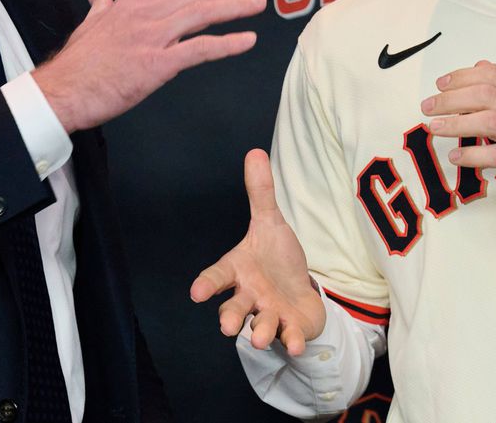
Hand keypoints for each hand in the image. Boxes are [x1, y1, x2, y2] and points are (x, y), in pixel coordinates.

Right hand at [33, 0, 268, 130]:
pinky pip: (200, 49)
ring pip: (204, 13)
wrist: (62, 91)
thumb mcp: (89, 26)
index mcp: (132, 3)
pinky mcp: (156, 65)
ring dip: (237, 6)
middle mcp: (145, 14)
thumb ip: (100, 9)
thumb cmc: (75, 64)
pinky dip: (228, 43)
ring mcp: (152, 38)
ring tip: (261, 4)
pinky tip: (248, 40)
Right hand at [190, 149, 326, 354]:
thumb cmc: (276, 258)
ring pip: (259, 326)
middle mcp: (249, 296)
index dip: (207, 284)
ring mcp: (268, 314)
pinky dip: (291, 341)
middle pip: (234, 308)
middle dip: (230, 316)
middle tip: (226, 326)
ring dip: (259, 331)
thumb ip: (261, 193)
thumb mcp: (270, 223)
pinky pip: (288, 336)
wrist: (299, 290)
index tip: (196, 293)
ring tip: (258, 336)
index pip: (218, 276)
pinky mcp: (289, 327)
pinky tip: (295, 343)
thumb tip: (254, 152)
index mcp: (239, 270)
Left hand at [422, 60, 495, 236]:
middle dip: (451, 98)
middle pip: (486, 94)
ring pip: (489, 121)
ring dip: (456, 123)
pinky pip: (495, 155)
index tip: (440, 85)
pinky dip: (471, 154)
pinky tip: (455, 156)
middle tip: (428, 106)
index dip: (463, 76)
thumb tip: (477, 72)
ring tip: (434, 127)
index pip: (494, 75)